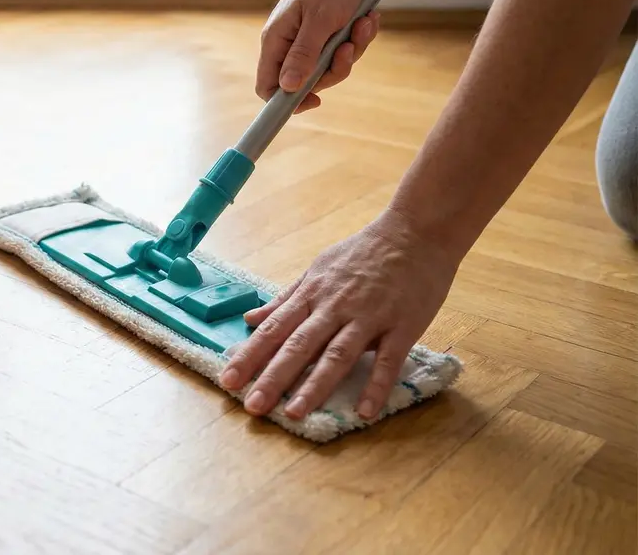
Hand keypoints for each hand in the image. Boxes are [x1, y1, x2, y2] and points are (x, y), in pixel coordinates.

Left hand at [218, 209, 460, 420]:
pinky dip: (376, 386)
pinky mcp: (402, 326)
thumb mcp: (318, 269)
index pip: (273, 329)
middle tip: (253, 406)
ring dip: (315, 385)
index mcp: (312, 294)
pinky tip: (364, 412)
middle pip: (299, 344)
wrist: (416, 232)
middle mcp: (335, 306)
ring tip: (294, 413)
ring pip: (337, 354)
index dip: (250, 355)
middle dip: (273, 376)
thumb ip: (285, 298)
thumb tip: (249, 318)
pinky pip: (388, 360)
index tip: (228, 380)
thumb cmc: (363, 253)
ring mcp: (369, 316)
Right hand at [256, 0, 380, 112]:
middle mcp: (289, 43)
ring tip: (363, 23)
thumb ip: (303, 55)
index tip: (316, 101)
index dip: (287, 100)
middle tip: (349, 46)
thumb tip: (287, 88)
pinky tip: (366, 18)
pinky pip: (344, 51)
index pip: (268, 86)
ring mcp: (309, 39)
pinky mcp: (328, 33)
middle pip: (306, 81)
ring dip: (353, 48)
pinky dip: (359, 37)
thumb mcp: (320, 20)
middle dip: (335, 68)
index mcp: (276, 40)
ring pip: (330, 67)